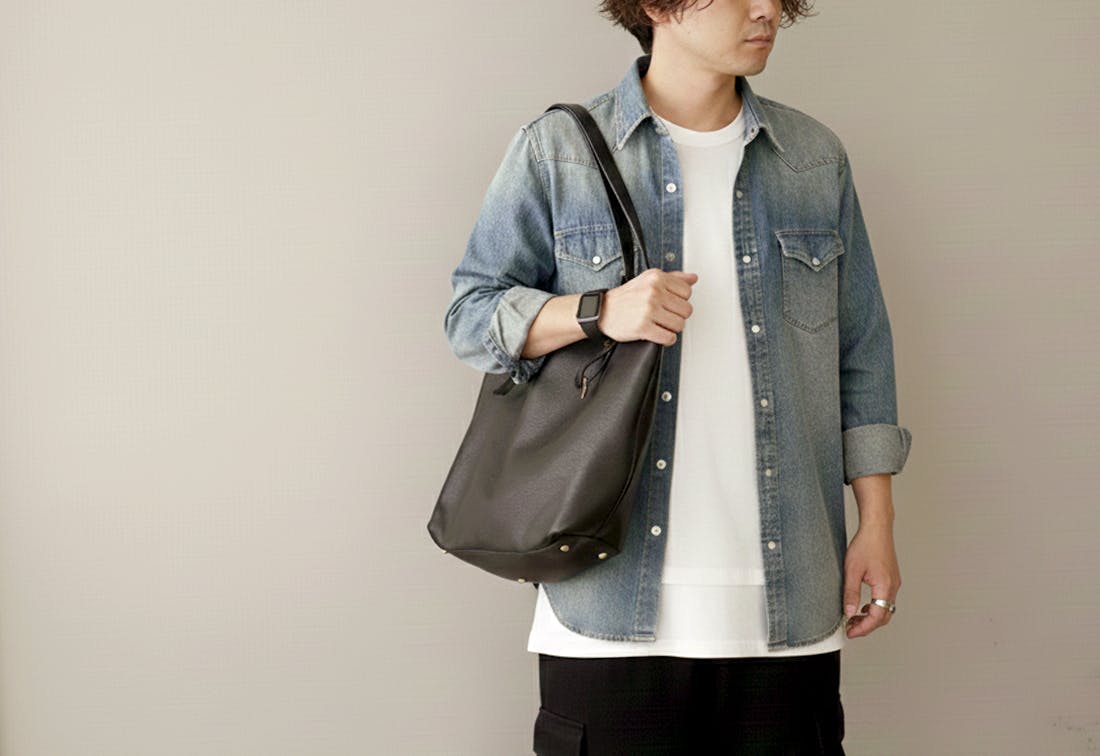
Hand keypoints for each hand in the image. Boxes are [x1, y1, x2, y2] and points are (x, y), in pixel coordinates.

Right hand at [598, 269, 696, 345]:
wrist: (602, 311)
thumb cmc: (625, 298)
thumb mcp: (648, 280)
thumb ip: (673, 278)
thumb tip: (693, 278)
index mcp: (656, 278)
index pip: (687, 292)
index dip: (680, 300)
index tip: (670, 303)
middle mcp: (653, 292)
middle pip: (686, 310)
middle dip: (677, 316)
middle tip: (665, 316)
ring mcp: (648, 310)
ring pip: (679, 325)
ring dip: (672, 328)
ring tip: (660, 324)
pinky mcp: (643, 327)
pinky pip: (668, 338)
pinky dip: (666, 339)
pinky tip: (657, 334)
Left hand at [843, 524, 900, 638]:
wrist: (877, 528)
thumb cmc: (866, 545)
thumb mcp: (852, 571)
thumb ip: (850, 593)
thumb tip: (849, 613)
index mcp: (885, 587)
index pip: (876, 617)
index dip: (863, 628)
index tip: (850, 632)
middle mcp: (893, 587)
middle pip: (884, 616)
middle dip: (867, 626)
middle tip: (850, 628)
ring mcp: (894, 583)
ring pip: (886, 609)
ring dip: (871, 617)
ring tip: (854, 618)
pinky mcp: (891, 578)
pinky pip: (886, 599)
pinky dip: (875, 607)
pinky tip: (863, 605)